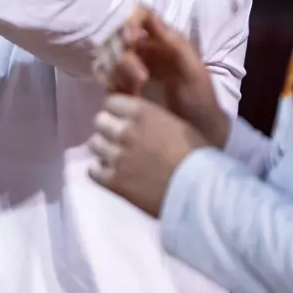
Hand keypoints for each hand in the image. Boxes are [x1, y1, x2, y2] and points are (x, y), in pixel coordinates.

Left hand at [89, 94, 207, 216]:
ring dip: (104, 149)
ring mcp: (116, 156)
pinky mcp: (113, 181)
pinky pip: (93, 170)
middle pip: (100, 121)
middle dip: (109, 128)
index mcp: (141, 113)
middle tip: (121, 140)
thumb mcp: (176, 123)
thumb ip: (151, 118)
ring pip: (94, 144)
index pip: (111, 102)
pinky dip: (101, 171)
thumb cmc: (196, 155)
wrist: (199, 191)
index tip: (124, 119)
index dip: (118, 111)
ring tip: (118, 158)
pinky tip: (114, 174)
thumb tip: (137, 120)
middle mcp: (124, 131)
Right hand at [95, 5, 230, 148]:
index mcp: (163, 40)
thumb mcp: (195, 71)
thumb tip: (149, 19)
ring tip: (137, 89)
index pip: (139, 15)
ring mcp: (132, 71)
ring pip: (109, 57)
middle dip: (123, 53)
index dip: (129, 21)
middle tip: (140, 76)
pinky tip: (129, 97)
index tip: (130, 40)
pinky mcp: (123, 91)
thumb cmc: (201, 101)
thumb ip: (176, 44)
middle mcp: (145, 51)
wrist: (199, 135)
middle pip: (118, 37)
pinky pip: (107, 79)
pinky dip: (114, 84)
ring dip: (118, 69)